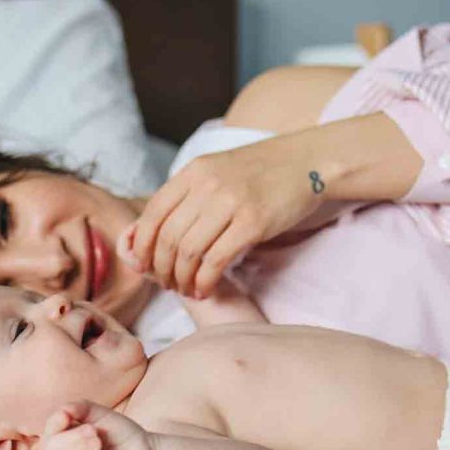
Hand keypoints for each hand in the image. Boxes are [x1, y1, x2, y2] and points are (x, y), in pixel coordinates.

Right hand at [42, 400, 154, 449]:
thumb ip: (79, 408)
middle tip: (95, 433)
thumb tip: (62, 411)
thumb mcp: (100, 414)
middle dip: (74, 438)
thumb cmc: (120, 434)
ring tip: (99, 444)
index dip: (54, 424)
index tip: (67, 417)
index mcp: (64, 441)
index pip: (47, 434)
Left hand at [127, 140, 323, 298]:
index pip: (153, 213)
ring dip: (182, 278)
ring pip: (188, 252)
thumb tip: (150, 231)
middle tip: (167, 284)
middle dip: (161, 268)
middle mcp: (207, 185)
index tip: (144, 265)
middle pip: (168, 237)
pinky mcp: (253, 223)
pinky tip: (205, 288)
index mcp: (194, 171)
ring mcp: (230, 203)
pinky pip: (216, 260)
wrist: (307, 161)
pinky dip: (205, 280)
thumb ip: (187, 195)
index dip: (142, 245)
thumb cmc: (261, 172)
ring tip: (187, 288)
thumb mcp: (217, 171)